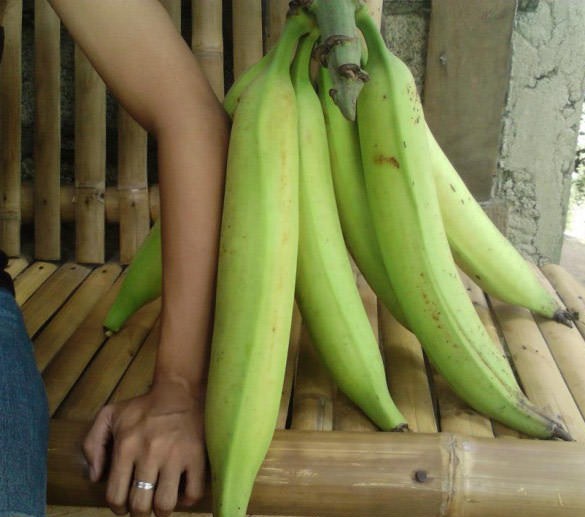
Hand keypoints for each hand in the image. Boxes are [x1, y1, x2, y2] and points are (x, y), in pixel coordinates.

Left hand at [83, 380, 205, 516]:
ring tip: (161, 503)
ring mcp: (175, 457)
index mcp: (126, 447)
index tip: (124, 504)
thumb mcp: (109, 416)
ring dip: (161, 510)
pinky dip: (187, 499)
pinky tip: (182, 491)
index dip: (118, 508)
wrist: (179, 391)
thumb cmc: (143, 406)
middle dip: (140, 512)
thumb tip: (96, 478)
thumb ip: (92, 445)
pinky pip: (193, 492)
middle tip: (143, 505)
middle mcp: (149, 455)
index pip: (115, 496)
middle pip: (140, 505)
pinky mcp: (196, 456)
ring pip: (165, 504)